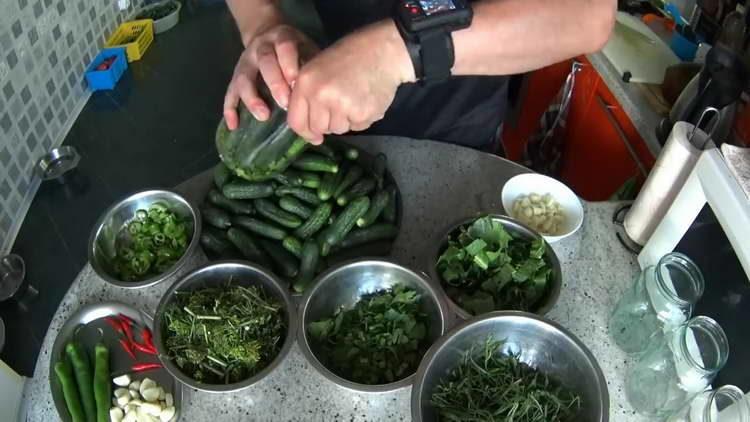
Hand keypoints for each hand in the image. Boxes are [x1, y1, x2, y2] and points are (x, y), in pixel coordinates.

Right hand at [223, 24, 317, 129]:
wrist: (267, 33)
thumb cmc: (295, 50)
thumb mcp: (306, 48)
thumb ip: (310, 65)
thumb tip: (321, 94)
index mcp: (282, 38)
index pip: (285, 47)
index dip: (289, 64)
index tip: (296, 83)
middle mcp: (261, 47)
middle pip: (264, 63)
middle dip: (275, 83)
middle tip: (285, 104)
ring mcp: (245, 61)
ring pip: (243, 78)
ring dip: (252, 98)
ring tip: (263, 116)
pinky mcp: (235, 76)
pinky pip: (229, 92)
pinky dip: (230, 109)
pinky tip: (233, 126)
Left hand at [287, 21, 414, 143]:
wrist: (382, 51)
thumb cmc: (349, 57)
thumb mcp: (318, 68)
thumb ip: (307, 95)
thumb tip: (308, 129)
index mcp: (305, 83)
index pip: (296, 121)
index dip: (305, 133)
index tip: (314, 136)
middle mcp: (321, 96)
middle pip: (318, 128)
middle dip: (328, 123)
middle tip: (340, 105)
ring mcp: (341, 106)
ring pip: (338, 129)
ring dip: (345, 120)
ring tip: (354, 99)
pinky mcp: (361, 114)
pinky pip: (356, 127)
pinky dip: (360, 119)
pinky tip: (365, 101)